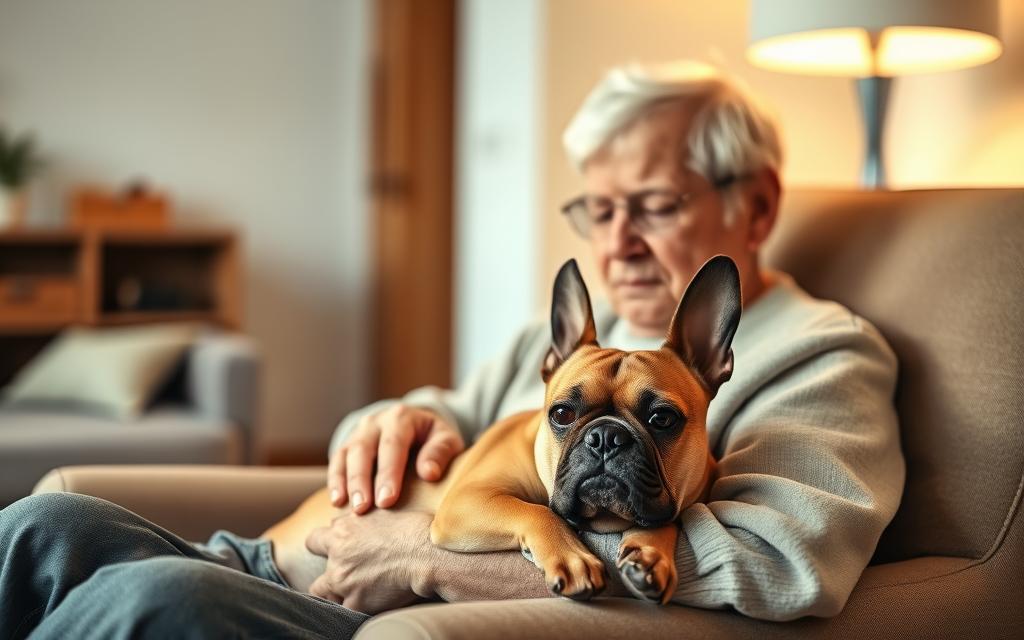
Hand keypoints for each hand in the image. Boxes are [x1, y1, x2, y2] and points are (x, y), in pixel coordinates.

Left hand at [305, 509, 436, 613]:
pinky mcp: (356, 602)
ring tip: (356, 591)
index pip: (314, 541)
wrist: (428, 554)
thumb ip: (359, 518)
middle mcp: (337, 557)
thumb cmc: (413, 529)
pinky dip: (354, 606)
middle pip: (319, 572)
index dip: (322, 547)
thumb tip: (351, 519)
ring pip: (324, 594)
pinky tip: (368, 602)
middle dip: (330, 576)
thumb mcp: (382, 512)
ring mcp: (344, 581)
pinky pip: (344, 610)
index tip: (333, 551)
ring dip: (336, 593)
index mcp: (342, 532)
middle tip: (349, 576)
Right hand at [329, 404, 463, 512]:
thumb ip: (441, 452)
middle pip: (363, 449)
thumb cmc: (434, 438)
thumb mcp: (446, 439)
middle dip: (361, 480)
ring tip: (350, 509)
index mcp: (402, 417)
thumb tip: (429, 473)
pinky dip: (335, 481)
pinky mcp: (348, 445)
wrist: (417, 425)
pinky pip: (337, 460)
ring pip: (346, 455)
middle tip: (363, 508)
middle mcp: (376, 422)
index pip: (392, 444)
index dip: (388, 473)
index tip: (387, 500)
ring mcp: (359, 432)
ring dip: (346, 483)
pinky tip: (337, 501)